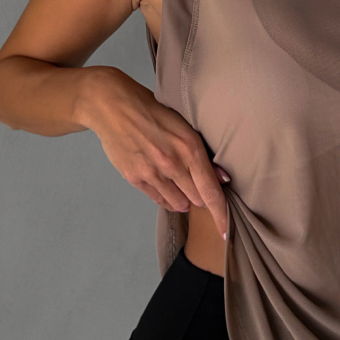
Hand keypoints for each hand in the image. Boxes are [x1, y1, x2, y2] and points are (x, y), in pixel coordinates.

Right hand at [80, 67, 230, 239]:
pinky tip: (167, 188)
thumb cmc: (152, 112)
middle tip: (198, 189)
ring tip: (180, 185)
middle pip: (196, 200)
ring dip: (183, 200)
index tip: (227, 234)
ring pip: (177, 203)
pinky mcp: (134, 177)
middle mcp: (172, 164)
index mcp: (190, 148)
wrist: (113, 105)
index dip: (221, 215)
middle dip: (201, 200)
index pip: (211, 192)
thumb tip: (222, 178)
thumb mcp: (183, 125)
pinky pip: (158, 199)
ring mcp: (152, 172)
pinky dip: (166, 198)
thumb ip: (202, 154)